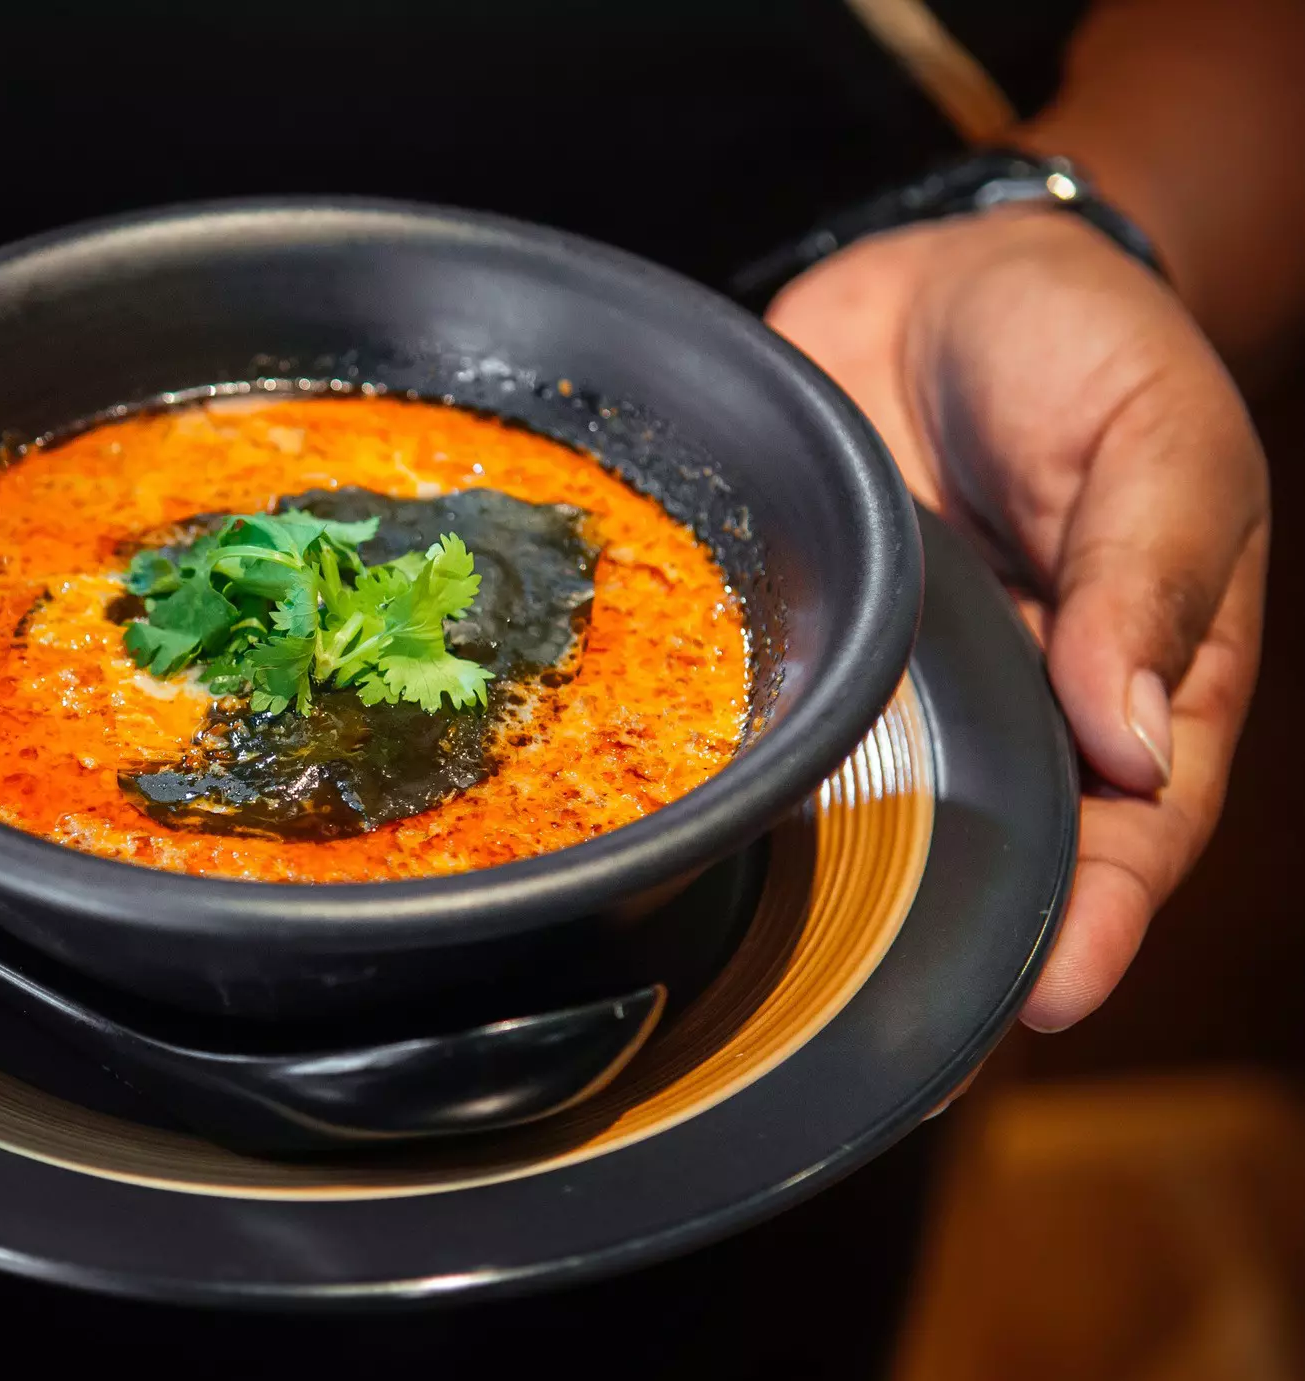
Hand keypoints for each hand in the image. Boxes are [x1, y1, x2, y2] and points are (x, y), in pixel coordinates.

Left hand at [769, 207, 1268, 1032]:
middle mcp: (1013, 709)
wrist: (944, 277)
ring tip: (777, 1009)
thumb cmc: (1086, 353)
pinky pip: (773, 729)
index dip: (1097, 921)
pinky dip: (740, 788)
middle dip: (949, 960)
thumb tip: (1134, 737)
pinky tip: (693, 848)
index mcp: (1133, 682)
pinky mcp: (802, 645)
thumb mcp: (1160, 440)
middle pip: (994, 860)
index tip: (1045, 999)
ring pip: (872, 820)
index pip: (1129, 831)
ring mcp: (897, 686)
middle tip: (891, 1060)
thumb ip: (1151, 577)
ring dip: (832, 906)